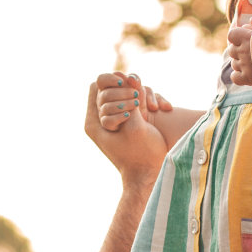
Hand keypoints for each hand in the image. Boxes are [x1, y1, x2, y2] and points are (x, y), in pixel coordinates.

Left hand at [85, 72, 167, 189]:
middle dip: (127, 90)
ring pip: (125, 90)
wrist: (150, 174)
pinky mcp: (130, 119)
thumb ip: (131, 102)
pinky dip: (147, 100)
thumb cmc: (142, 155)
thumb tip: (128, 77)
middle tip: (140, 104)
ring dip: (140, 94)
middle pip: (110, 86)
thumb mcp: (136, 127)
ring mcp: (117, 117)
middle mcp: (102, 118)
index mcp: (93, 122)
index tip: (129, 92)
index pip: (97, 85)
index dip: (113, 83)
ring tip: (152, 109)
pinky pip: (137, 98)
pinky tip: (158, 109)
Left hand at [226, 25, 251, 85]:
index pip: (231, 35)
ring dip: (240, 64)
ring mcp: (244, 65)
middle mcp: (243, 50)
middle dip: (239, 51)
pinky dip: (239, 76)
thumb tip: (250, 20)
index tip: (246, 39)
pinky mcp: (246, 78)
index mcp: (248, 36)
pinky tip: (249, 75)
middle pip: (231, 50)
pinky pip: (234, 76)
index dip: (237, 37)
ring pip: (234, 63)